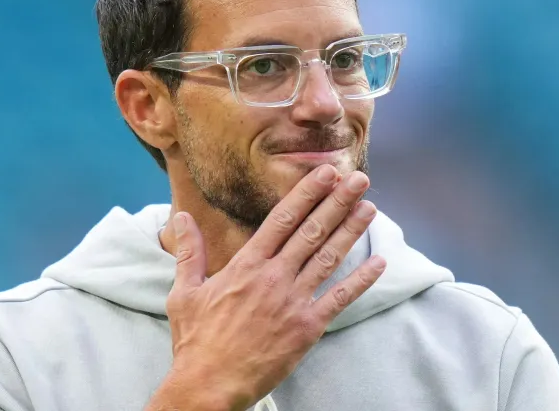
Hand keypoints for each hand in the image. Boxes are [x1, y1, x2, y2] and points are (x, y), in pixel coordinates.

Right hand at [149, 164, 385, 410]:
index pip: (283, 218)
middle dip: (337, 202)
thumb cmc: (195, 340)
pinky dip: (361, 280)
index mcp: (246, 265)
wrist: (209, 385)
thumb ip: (189, 251)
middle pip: (312, 231)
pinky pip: (340, 299)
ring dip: (351, 230)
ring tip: (369, 207)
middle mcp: (273, 277)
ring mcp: (293, 302)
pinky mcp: (307, 328)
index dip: (307, 193)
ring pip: (329, 258)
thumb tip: (180, 217)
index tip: (326, 173)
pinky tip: (378, 262)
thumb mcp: (184, 291)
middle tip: (359, 179)